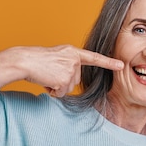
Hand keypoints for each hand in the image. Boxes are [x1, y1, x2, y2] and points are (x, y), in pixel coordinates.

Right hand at [0, 45, 123, 96]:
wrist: (24, 61)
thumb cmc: (37, 60)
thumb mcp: (56, 57)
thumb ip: (68, 64)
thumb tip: (71, 80)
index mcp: (72, 51)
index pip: (94, 58)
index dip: (108, 62)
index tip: (121, 65)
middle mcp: (74, 59)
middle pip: (75, 80)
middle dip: (62, 81)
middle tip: (50, 72)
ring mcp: (70, 69)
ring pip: (68, 87)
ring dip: (57, 86)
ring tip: (46, 76)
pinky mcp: (64, 80)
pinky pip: (60, 93)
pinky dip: (52, 91)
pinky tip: (45, 81)